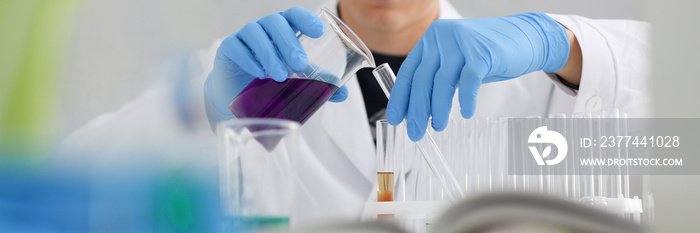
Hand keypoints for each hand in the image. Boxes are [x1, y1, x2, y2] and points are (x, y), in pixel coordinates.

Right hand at [204, 6, 348, 123]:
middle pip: (275, 23)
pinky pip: (236, 47)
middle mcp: (264, 28)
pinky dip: (249, 59)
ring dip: (270, 54)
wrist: (237, 95)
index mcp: (283, 30)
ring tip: (281, 76)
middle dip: (289, 43)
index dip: (306, 19)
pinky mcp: (227, 48)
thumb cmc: (270, 79)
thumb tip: (343, 93)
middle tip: (300, 64)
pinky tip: (259, 73)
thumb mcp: (295, 78)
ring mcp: (244, 36)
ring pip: (256, 33)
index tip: (319, 32)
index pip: (294, 15)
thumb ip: (317, 81)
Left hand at [386, 12, 569, 140]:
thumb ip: (437, 76)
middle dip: (417, 110)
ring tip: (437, 126)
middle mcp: (442, 38)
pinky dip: (465, 100)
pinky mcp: (482, 53)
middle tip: (415, 132)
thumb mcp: (455, 61)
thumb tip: (417, 107)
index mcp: (431, 39)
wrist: (526, 37)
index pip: (408, 71)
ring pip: (442, 83)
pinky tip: (465, 113)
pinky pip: (468, 82)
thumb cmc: (488, 54)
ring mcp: (461, 43)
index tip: (395, 118)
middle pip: (422, 80)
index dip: (400, 97)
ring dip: (438, 109)